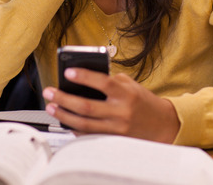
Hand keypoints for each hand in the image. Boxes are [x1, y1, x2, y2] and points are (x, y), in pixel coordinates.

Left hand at [43, 68, 179, 143]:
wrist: (161, 124)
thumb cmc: (142, 101)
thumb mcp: (130, 85)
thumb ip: (110, 81)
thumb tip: (83, 79)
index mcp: (127, 94)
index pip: (103, 83)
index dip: (85, 77)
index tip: (68, 72)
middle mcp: (121, 112)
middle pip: (87, 106)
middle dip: (64, 99)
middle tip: (50, 92)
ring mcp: (116, 128)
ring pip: (84, 124)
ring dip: (64, 115)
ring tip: (51, 106)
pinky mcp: (113, 140)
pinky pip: (88, 135)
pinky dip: (74, 128)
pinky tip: (64, 120)